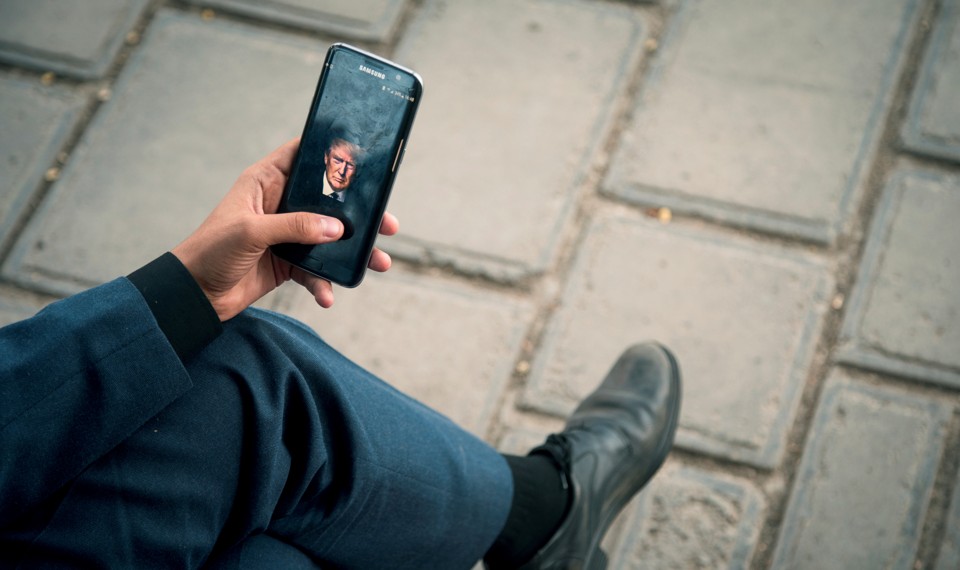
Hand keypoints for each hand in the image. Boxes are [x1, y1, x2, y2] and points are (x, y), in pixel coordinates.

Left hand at [171, 138, 398, 320]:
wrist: (193, 296)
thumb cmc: (210, 252)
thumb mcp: (251, 232)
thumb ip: (294, 227)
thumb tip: (336, 229)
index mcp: (266, 182)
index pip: (301, 156)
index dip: (329, 153)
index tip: (362, 157)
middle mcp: (280, 205)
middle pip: (328, 201)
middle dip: (359, 214)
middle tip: (387, 224)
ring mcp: (286, 235)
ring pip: (330, 238)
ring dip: (354, 252)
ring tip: (379, 263)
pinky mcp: (287, 262)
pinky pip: (315, 270)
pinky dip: (325, 283)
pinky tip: (328, 296)